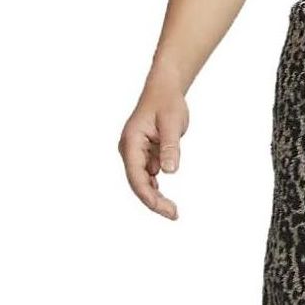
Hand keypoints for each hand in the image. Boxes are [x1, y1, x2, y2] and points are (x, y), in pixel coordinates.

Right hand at [118, 77, 188, 219]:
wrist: (164, 90)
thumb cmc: (167, 103)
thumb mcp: (172, 123)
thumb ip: (170, 147)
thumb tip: (169, 170)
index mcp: (131, 142)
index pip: (136, 176)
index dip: (149, 196)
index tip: (165, 209)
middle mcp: (129, 150)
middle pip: (137, 183)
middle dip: (153, 201)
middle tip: (174, 214)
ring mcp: (135, 154)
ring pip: (142, 182)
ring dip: (155, 197)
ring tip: (173, 211)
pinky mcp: (144, 155)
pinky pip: (148, 176)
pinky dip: (156, 188)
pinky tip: (167, 200)